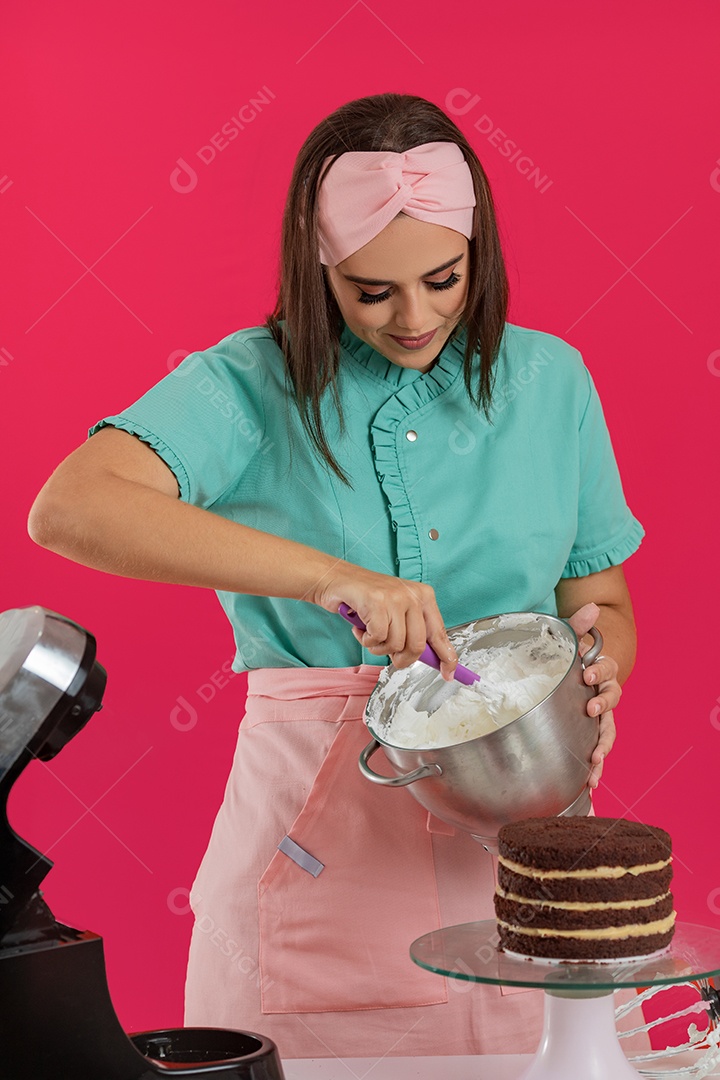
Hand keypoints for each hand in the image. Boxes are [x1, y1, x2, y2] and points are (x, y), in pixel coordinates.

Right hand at [312, 564, 458, 680]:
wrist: (337, 579)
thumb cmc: (367, 599)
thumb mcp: (398, 612)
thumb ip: (414, 631)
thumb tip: (433, 659)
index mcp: (424, 596)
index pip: (440, 633)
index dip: (446, 657)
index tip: (448, 673)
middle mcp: (413, 594)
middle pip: (417, 645)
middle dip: (401, 658)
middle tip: (387, 652)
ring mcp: (396, 597)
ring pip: (395, 644)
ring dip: (378, 647)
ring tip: (369, 632)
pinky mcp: (377, 602)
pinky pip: (377, 638)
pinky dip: (366, 639)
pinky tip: (361, 627)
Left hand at [566, 602, 620, 789]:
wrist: (570, 673)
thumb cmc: (569, 657)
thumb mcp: (569, 639)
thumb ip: (578, 625)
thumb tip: (592, 608)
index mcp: (601, 672)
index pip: (608, 671)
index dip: (600, 672)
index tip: (588, 675)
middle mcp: (603, 695)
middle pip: (612, 702)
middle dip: (603, 709)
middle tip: (591, 712)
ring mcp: (598, 717)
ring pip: (607, 732)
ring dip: (603, 746)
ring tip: (595, 761)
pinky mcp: (587, 734)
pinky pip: (595, 751)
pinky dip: (595, 767)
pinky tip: (589, 783)